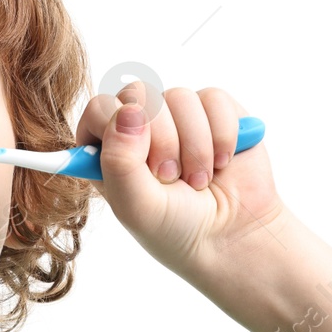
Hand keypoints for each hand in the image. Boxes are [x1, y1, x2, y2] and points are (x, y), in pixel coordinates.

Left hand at [74, 83, 286, 281]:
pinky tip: (223, 162)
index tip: (141, 163)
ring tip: (199, 180)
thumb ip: (120, 161)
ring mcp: (178, 116)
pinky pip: (214, 99)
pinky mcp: (215, 111)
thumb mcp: (136, 206)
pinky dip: (222, 135)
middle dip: (162, 140)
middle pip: (139, 94)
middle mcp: (140, 127)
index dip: (120, 129)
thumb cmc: (174, 228)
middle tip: (170, 178)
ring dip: (195, 146)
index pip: (99, 108)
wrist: (232, 237)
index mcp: (108, 148)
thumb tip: (129, 109)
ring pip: (179, 97)